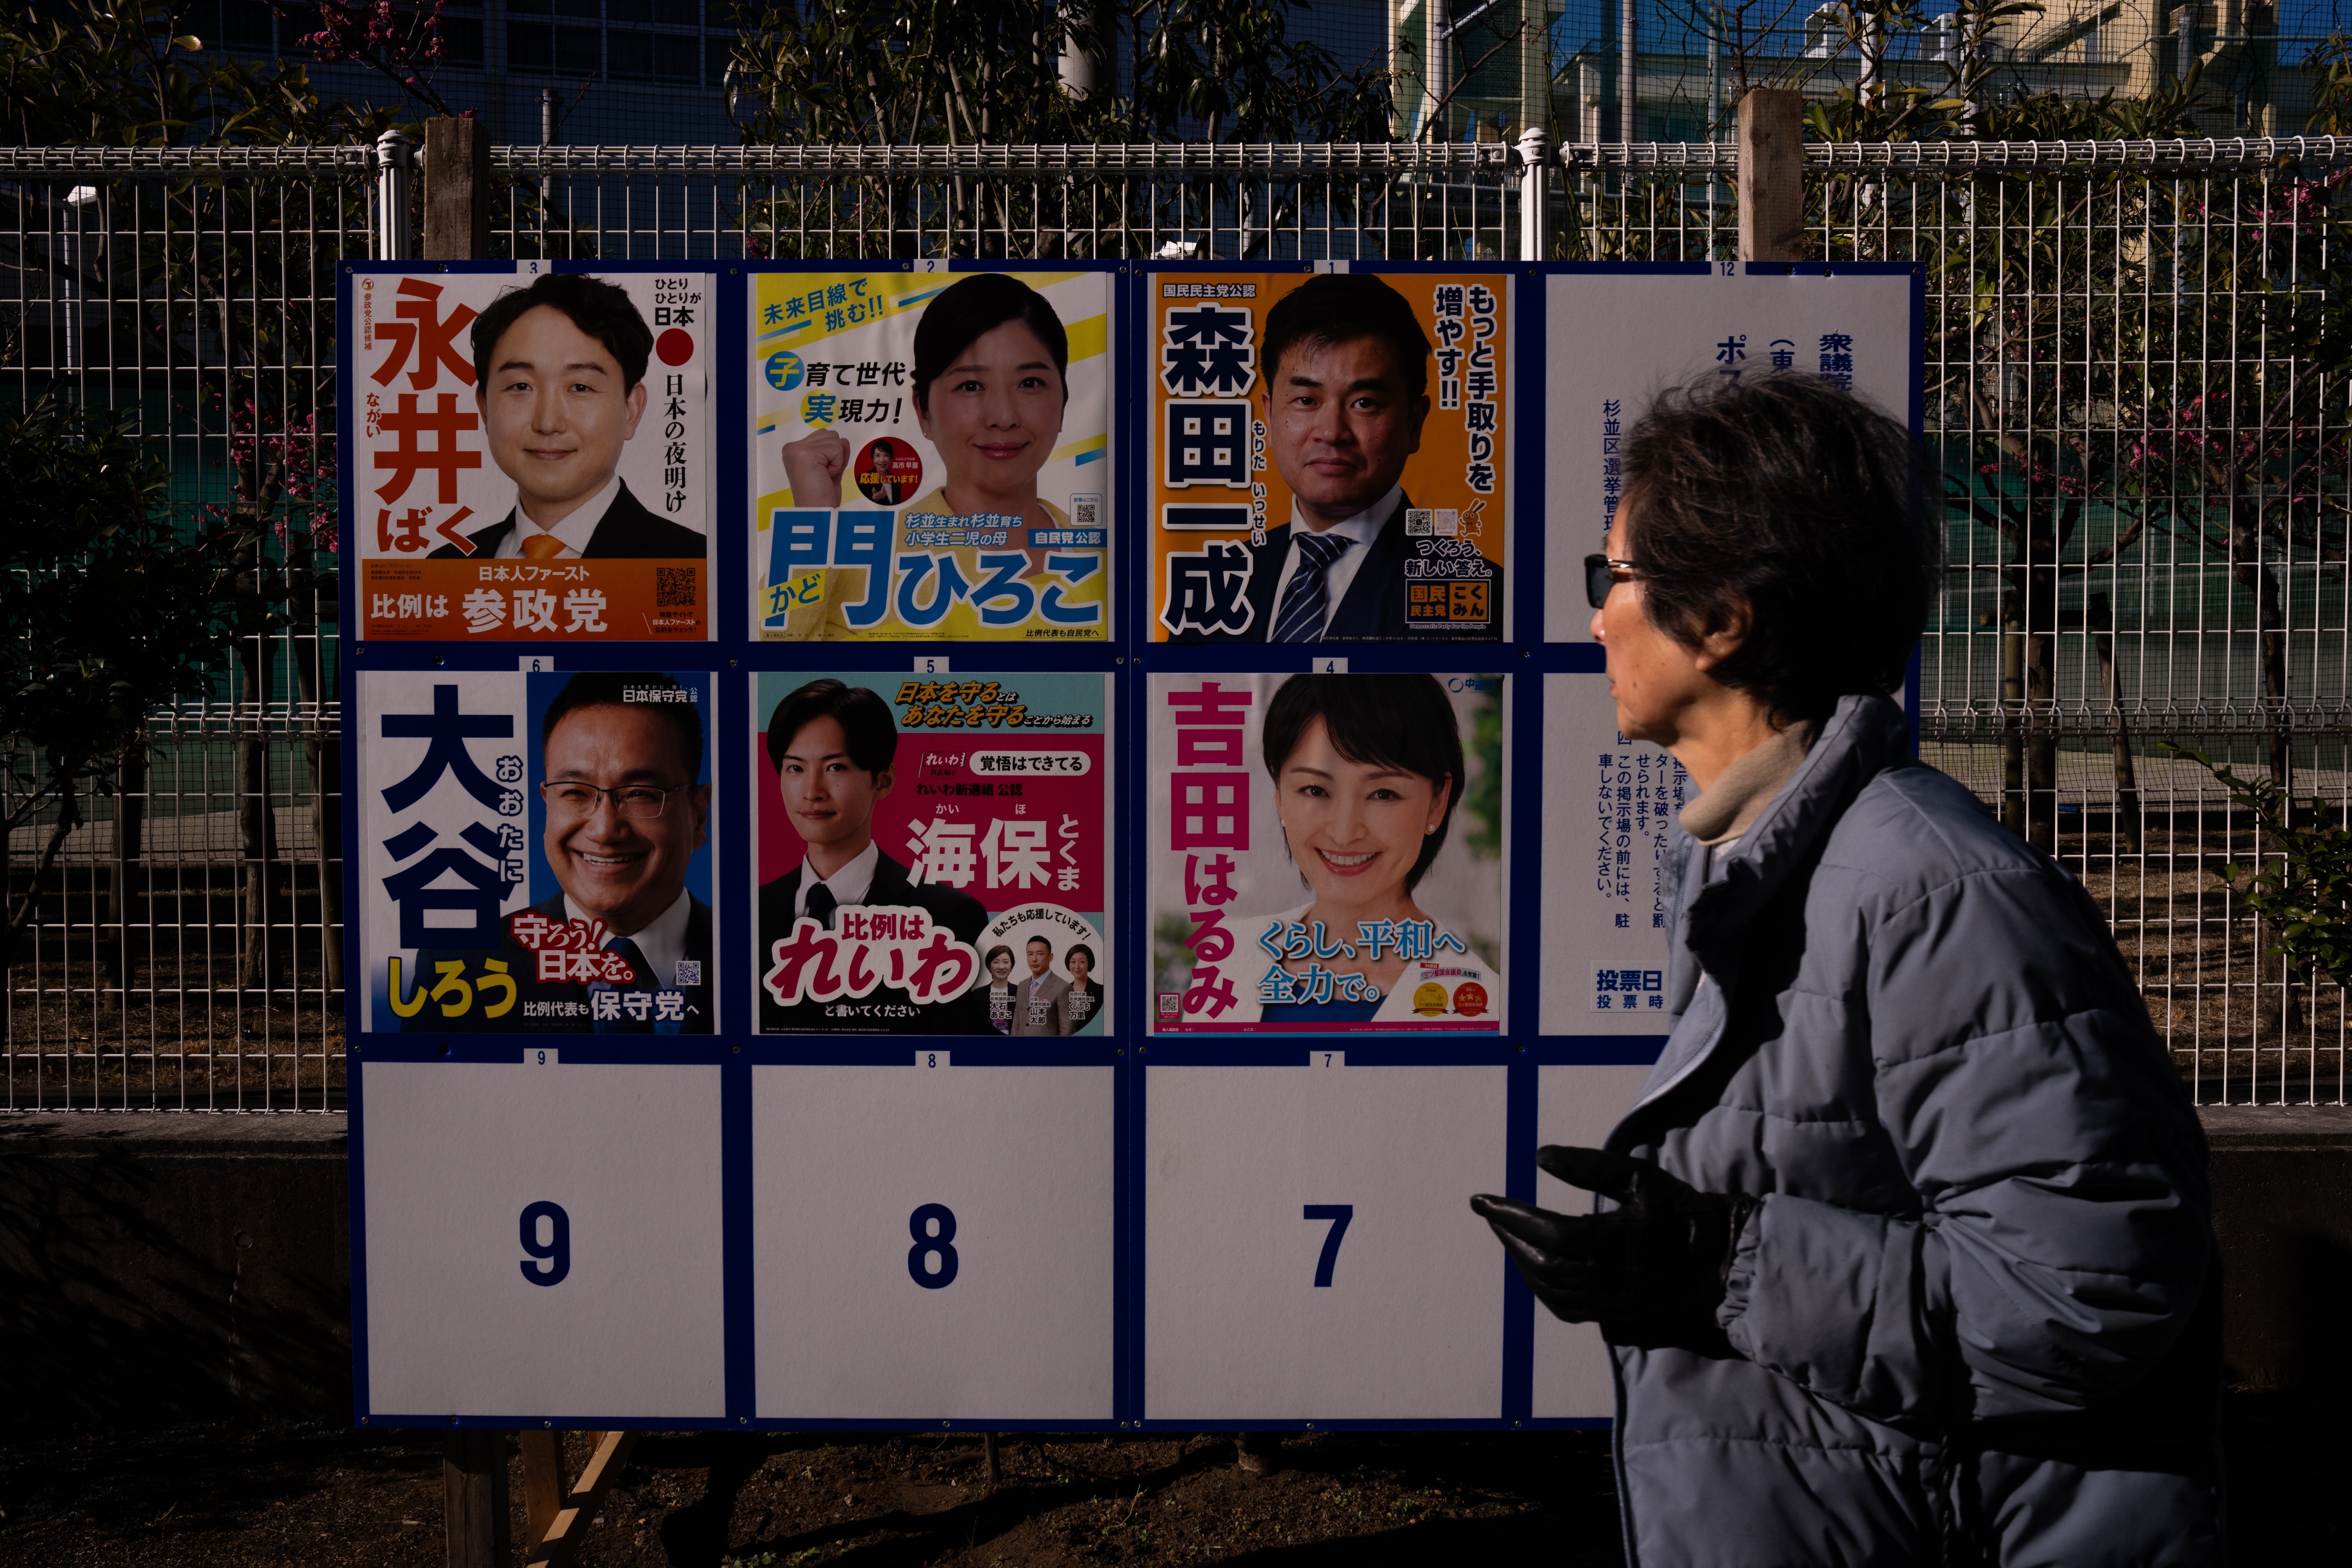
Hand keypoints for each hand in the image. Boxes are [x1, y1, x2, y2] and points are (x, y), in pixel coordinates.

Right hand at [780, 428, 849, 508]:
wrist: (817, 513)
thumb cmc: (821, 496)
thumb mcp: (829, 467)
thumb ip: (834, 451)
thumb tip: (843, 439)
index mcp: (794, 450)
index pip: (824, 436)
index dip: (832, 455)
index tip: (822, 473)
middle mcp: (792, 448)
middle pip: (830, 435)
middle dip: (834, 456)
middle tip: (823, 475)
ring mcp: (798, 450)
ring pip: (835, 440)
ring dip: (836, 460)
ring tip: (824, 476)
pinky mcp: (807, 454)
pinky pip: (837, 449)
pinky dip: (838, 464)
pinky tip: (826, 476)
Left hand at [1470, 1145, 1757, 1351]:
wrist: (1733, 1269)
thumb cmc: (1690, 1217)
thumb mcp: (1642, 1179)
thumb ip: (1588, 1167)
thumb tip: (1540, 1156)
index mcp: (1606, 1244)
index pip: (1540, 1230)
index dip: (1507, 1215)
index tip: (1481, 1201)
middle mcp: (1602, 1281)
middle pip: (1539, 1264)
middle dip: (1510, 1239)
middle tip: (1493, 1218)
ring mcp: (1610, 1306)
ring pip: (1550, 1292)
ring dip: (1524, 1265)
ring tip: (1511, 1241)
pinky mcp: (1620, 1321)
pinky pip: (1570, 1309)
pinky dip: (1547, 1290)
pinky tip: (1542, 1273)